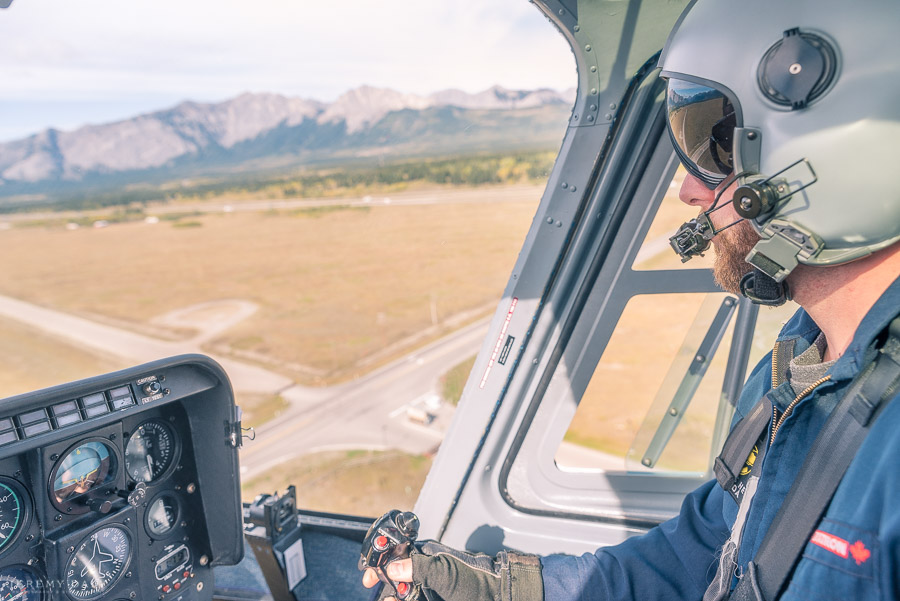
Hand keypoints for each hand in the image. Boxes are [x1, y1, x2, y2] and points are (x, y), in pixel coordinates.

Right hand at [361, 541, 543, 600]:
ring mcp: (429, 588)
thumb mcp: (446, 572)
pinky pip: (414, 598)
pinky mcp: (432, 599)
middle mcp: (426, 572)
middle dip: (384, 584)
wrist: (498, 597)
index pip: (396, 555)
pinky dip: (405, 600)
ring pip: (404, 592)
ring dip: (393, 596)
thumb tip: (393, 568)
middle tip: (377, 590)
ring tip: (390, 600)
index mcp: (427, 556)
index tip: (369, 575)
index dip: (381, 564)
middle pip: (396, 577)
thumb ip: (418, 567)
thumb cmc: (476, 580)